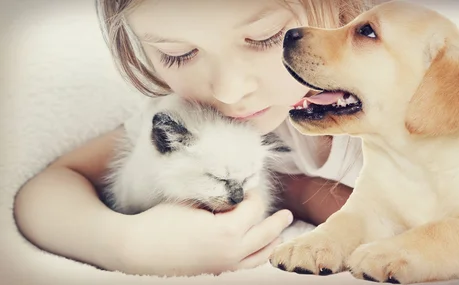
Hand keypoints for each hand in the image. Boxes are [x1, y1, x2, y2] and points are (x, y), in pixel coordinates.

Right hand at [114, 194, 293, 275]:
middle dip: (277, 221)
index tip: (249, 187)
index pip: (254, 208)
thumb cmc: (162, 221)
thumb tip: (236, 191)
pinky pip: (246, 267)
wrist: (138, 250)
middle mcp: (232, 252)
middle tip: (286, 213)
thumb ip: (218, 197)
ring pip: (260, 256)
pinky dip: (258, 257)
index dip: (253, 194)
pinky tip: (260, 251)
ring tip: (281, 234)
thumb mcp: (193, 201)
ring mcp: (226, 266)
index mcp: (228, 231)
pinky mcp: (217, 273)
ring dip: (272, 242)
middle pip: (266, 233)